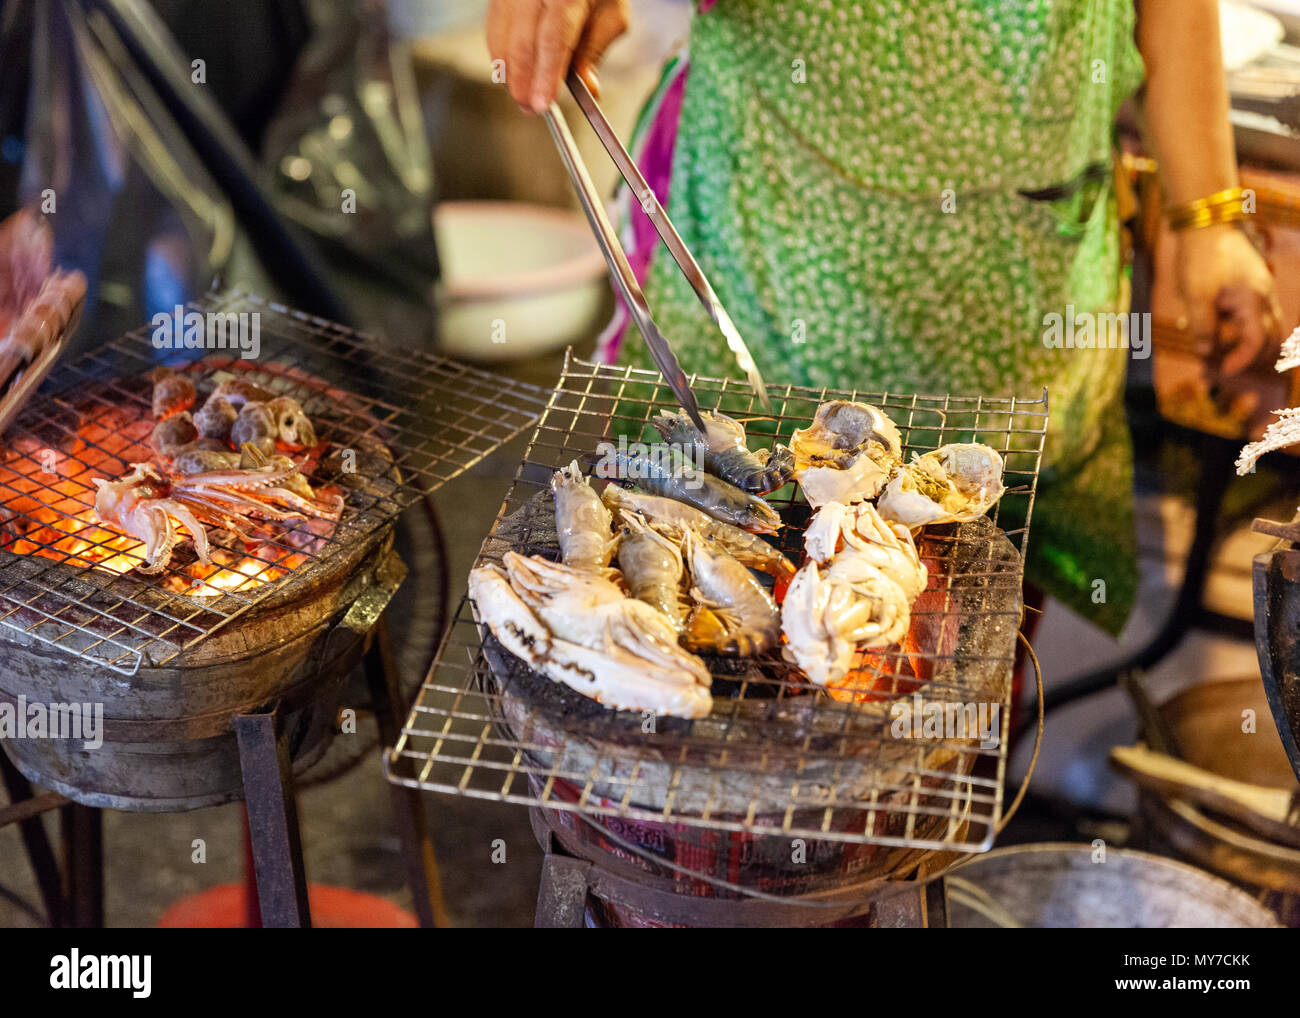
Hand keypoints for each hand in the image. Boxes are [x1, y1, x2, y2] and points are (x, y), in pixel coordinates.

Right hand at [486, 0, 629, 112]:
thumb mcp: (610, 14)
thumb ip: (595, 51)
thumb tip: (587, 88)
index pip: (553, 40)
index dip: (546, 76)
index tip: (544, 104)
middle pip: (521, 44)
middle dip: (524, 84)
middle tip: (531, 109)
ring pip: (500, 40)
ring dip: (510, 76)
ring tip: (524, 98)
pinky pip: (493, 31)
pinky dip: (502, 58)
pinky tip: (514, 75)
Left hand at [1175, 222, 1284, 379]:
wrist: (1207, 223)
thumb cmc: (1201, 256)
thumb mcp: (1195, 294)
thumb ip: (1202, 325)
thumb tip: (1206, 352)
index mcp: (1253, 301)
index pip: (1257, 342)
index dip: (1241, 360)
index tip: (1222, 371)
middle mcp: (1264, 298)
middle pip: (1269, 341)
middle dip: (1248, 360)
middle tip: (1217, 371)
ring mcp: (1261, 293)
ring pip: (1265, 330)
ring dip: (1245, 348)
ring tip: (1214, 359)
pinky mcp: (1252, 290)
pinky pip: (1255, 319)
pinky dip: (1241, 334)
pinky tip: (1216, 339)